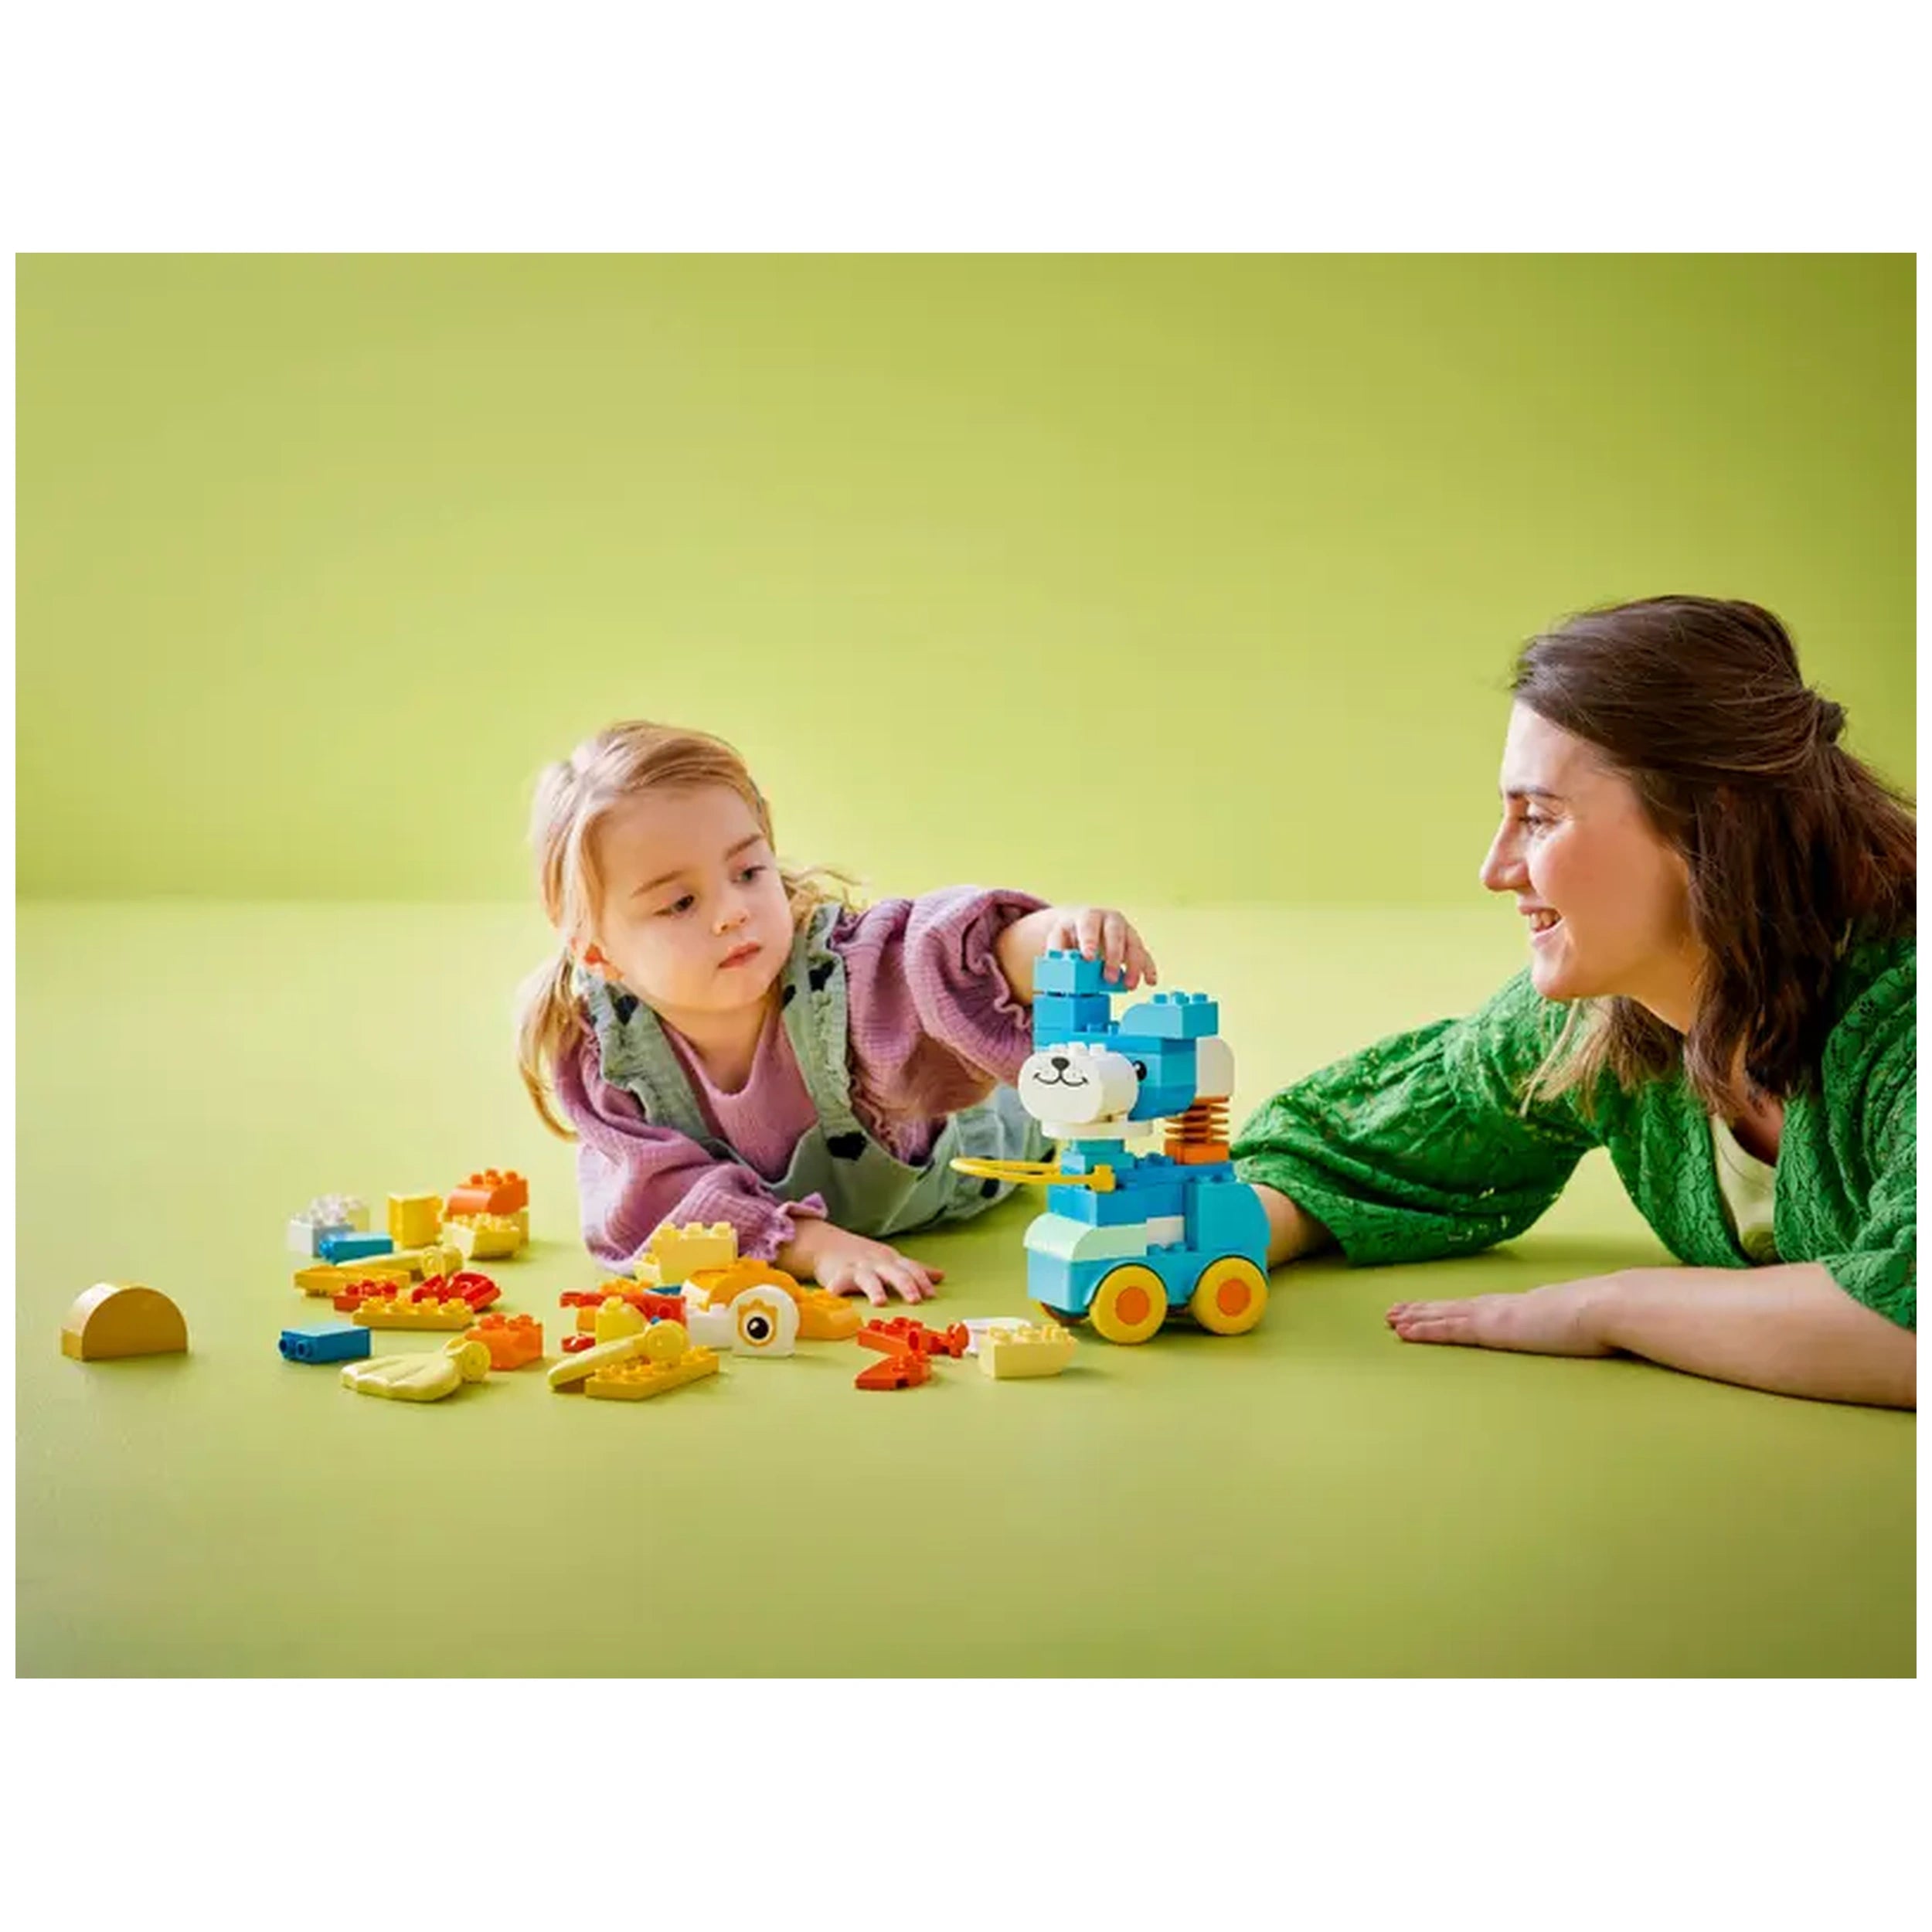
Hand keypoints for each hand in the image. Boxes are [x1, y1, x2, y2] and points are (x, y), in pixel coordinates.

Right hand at [781, 1220, 943, 1305]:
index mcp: (892, 1261)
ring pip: (868, 1278)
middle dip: (906, 1285)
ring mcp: (858, 1268)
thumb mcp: (891, 1260)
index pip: (911, 1269)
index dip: (922, 1280)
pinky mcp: (838, 1275)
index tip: (932, 1294)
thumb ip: (913, 1269)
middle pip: (895, 1273)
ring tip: (880, 1301)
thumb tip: (940, 1275)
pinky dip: (836, 1291)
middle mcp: (877, 1263)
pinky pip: (837, 1284)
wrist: (828, 1243)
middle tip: (916, 1300)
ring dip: (875, 1289)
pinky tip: (836, 1297)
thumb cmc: (864, 1256)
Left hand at [1034, 905, 1158, 991]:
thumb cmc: (1069, 934)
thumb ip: (1056, 950)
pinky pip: (1144, 955)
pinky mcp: (1134, 945)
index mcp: (1088, 917)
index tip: (1088, 957)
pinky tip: (1150, 980)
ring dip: (1133, 966)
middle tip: (1109, 978)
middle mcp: (1110, 920)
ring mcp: (1125, 931)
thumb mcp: (1058, 938)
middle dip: (1113, 956)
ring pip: (1133, 945)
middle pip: (1115, 934)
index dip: (1089, 940)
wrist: (1082, 925)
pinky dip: (1148, 967)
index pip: (1089, 925)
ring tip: (1129, 985)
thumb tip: (1056, 966)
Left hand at [1386, 1275, 1616, 1357]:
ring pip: (1446, 1315)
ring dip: (1417, 1318)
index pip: (1485, 1306)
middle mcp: (1508, 1306)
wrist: (1611, 1307)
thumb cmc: (1613, 1317)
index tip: (1441, 1308)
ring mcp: (1497, 1315)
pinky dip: (1424, 1329)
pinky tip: (1403, 1331)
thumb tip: (1605, 1334)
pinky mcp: (1492, 1328)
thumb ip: (1589, 1328)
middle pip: (1458, 1307)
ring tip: (1391, 1319)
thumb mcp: (1595, 1326)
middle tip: (1396, 1311)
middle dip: (1426, 1310)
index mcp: (1530, 1306)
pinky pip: (1449, 1329)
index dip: (1459, 1308)